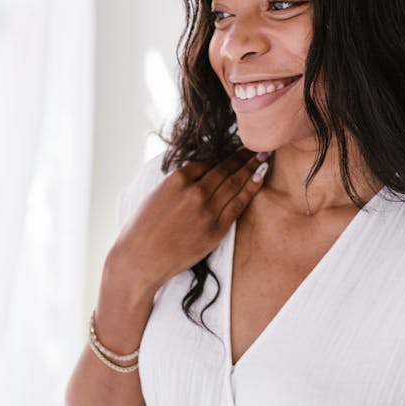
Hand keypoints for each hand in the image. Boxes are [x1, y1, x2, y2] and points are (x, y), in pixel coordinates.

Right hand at [107, 147, 270, 292]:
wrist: (140, 259)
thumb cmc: (142, 229)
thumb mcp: (156, 195)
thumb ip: (177, 181)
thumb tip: (192, 169)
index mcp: (177, 179)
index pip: (205, 162)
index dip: (221, 156)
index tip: (233, 151)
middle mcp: (194, 191)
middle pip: (224, 169)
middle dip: (242, 156)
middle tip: (257, 146)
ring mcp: (206, 210)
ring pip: (234, 183)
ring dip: (251, 168)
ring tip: (264, 156)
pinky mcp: (215, 229)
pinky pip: (237, 205)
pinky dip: (250, 189)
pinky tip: (259, 177)